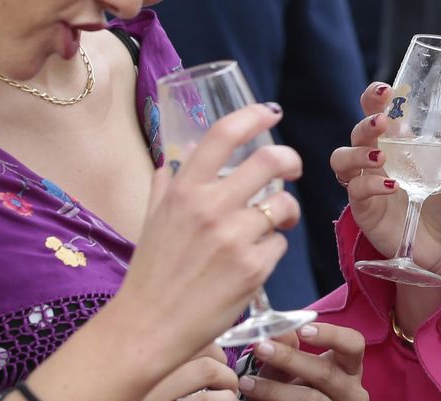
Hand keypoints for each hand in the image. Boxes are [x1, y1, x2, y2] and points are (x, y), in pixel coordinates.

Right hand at [36, 102, 302, 396]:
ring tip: (275, 224)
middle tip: (293, 168)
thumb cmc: (150, 273)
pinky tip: (253, 261)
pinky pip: (279, 245)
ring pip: (283, 206)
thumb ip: (165, 186)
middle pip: (270, 160)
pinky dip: (272, 249)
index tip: (270, 113)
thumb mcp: (151, 220)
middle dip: (290, 159)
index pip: (224, 134)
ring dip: (285, 213)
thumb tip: (174, 159)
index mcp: (185, 190)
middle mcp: (211, 207)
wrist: (148, 327)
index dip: (253, 116)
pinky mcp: (254, 269)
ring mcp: (235, 238)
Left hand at [238, 322, 366, 399]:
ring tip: (247, 382)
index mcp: (349, 367)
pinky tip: (253, 399)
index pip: (353, 344)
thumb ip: (289, 348)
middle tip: (261, 347)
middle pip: (326, 373)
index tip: (302, 329)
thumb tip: (279, 329)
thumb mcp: (295, 366)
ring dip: (275, 390)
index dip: (330, 335)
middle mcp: (351, 390)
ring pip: (311, 400)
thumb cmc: (301, 386)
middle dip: (290, 359)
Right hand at [331, 84, 440, 282]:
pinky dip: (368, 185)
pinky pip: (354, 190)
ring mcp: (366, 182)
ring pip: (342, 158)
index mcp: (399, 143)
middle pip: (357, 131)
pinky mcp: (364, 208)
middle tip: (382, 121)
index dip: (374, 97)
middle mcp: (378, 158)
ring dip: (357, 152)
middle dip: (365, 122)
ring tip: (380, 155)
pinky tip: (391, 186)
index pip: (378, 110)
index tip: (386, 89)